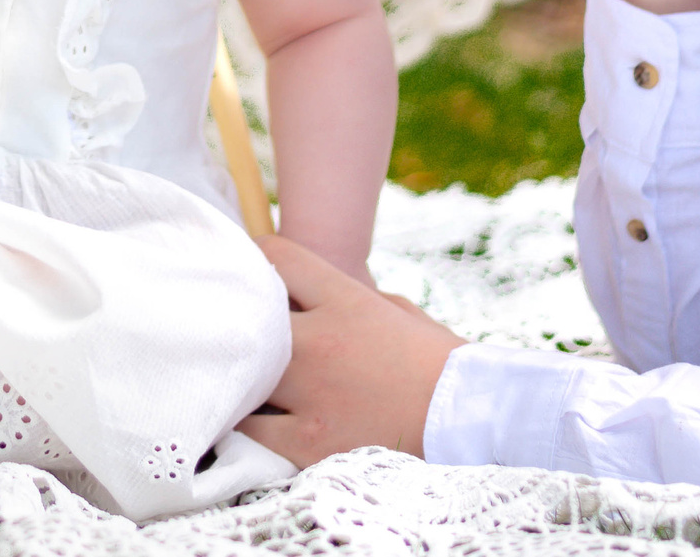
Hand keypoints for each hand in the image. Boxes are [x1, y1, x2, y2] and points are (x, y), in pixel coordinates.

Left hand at [238, 235, 464, 465]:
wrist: (469, 423)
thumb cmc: (441, 363)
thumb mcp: (400, 311)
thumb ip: (355, 298)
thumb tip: (323, 294)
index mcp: (345, 301)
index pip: (279, 259)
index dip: (259, 256)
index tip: (251, 265)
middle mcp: (320, 343)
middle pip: (247, 316)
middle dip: (238, 318)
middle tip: (230, 325)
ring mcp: (311, 394)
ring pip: (243, 377)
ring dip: (240, 376)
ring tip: (238, 378)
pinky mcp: (308, 443)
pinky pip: (254, 432)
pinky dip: (250, 426)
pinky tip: (254, 421)